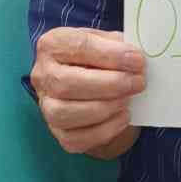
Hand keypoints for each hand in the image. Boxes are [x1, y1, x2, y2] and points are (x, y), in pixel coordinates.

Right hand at [31, 27, 145, 155]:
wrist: (99, 90)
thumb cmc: (102, 61)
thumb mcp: (109, 43)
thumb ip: (119, 45)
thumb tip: (135, 58)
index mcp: (53, 45)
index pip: (77, 47)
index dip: (110, 55)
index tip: (137, 61)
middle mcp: (42, 75)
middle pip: (66, 83)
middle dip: (109, 84)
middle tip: (138, 82)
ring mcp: (47, 106)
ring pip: (66, 113)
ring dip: (105, 107)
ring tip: (129, 99)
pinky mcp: (58, 133)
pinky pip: (76, 138)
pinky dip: (104, 130)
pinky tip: (123, 117)